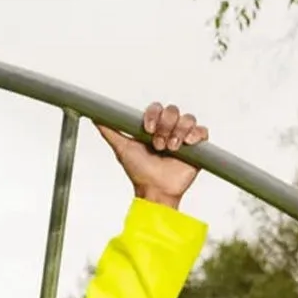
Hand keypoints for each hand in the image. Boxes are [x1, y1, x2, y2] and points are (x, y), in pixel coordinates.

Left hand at [95, 102, 209, 210]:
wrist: (155, 190)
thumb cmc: (140, 172)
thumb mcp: (122, 148)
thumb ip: (110, 131)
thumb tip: (95, 116)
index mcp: (154, 126)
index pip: (157, 108)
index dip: (153, 115)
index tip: (148, 130)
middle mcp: (169, 129)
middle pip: (172, 111)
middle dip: (165, 126)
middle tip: (159, 145)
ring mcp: (184, 138)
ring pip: (187, 119)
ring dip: (178, 132)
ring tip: (171, 149)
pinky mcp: (198, 148)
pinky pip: (202, 131)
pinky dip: (195, 135)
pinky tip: (187, 144)